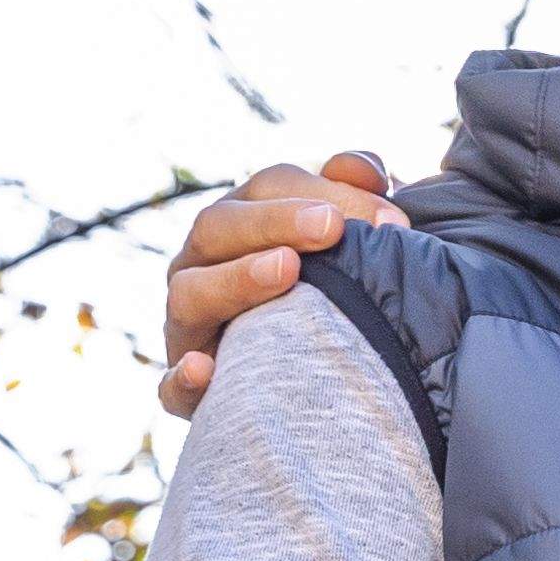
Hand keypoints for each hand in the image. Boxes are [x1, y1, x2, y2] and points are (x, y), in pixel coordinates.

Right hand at [158, 149, 402, 414]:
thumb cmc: (336, 294)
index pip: (269, 186)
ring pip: (189, 294)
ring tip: (286, 270)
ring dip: (236, 280)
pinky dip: (181, 379)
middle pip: (219, 226)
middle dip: (276, 221)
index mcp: (241, 220)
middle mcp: (202, 265)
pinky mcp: (185, 391)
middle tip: (332, 227)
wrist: (317, 387)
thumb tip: (365, 170)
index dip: (323, 191)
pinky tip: (205, 369)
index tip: (388, 219)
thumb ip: (354, 196)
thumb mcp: (349, 241)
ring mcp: (188, 326)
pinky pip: (171, 387)